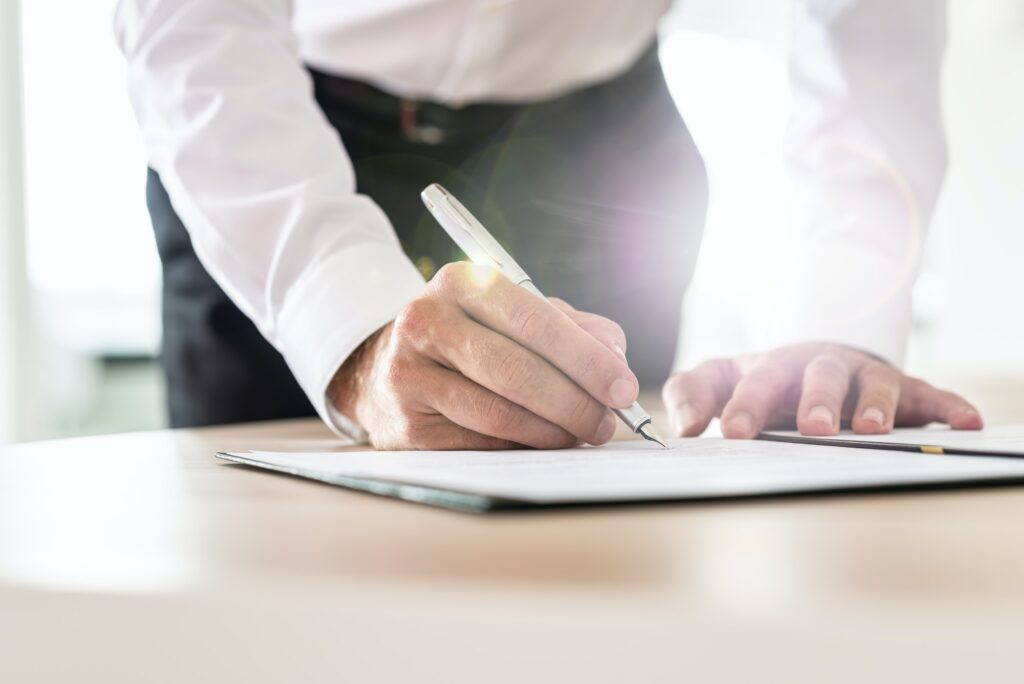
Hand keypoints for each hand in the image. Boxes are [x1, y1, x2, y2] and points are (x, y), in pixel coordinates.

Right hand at [329, 262, 638, 449]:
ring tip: (584, 433)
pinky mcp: (408, 422)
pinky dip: (522, 445)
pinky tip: (544, 442)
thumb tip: (615, 355)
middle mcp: (427, 320)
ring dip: (553, 430)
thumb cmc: (467, 341)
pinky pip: (480, 441)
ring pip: (499, 411)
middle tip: (608, 421)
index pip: (533, 319)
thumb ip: (570, 327)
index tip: (623, 387)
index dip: (585, 358)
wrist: (386, 371)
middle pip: (516, 368)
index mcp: (461, 282)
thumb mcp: (512, 317)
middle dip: (575, 400)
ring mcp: (410, 372)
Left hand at [662, 342, 982, 437]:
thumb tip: (680, 427)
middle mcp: (821, 367)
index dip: (743, 405)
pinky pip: (929, 394)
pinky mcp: (903, 388)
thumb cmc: (761, 380)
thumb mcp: (719, 379)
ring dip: (875, 403)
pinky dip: (948, 406)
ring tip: (873, 428)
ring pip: (873, 382)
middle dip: (817, 400)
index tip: (731, 431)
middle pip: (820, 375)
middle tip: (812, 427)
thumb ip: (691, 395)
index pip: (756, 382)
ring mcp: (863, 375)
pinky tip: (964, 422)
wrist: (808, 356)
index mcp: (774, 367)